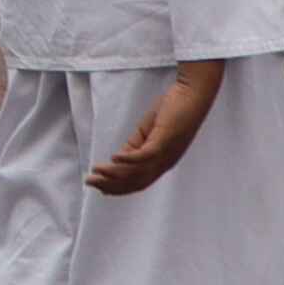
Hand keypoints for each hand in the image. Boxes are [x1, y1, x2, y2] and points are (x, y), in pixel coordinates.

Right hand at [87, 57, 227, 197]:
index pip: (138, 182)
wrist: (194, 95)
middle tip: (90, 183)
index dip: (119, 188)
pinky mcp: (165, 140)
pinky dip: (128, 159)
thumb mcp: (149, 132)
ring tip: (95, 171)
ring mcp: (165, 153)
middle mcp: (164, 163)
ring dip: (114, 174)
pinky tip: (113, 158)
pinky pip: (144, 155)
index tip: (100, 189)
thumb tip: (116, 159)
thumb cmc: (174, 110)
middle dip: (111, 185)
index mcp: (162, 162)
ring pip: (136, 171)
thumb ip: (134, 146)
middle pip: (135, 182)